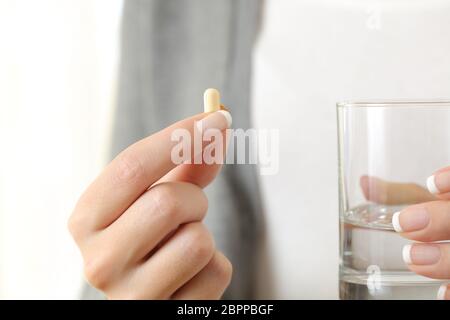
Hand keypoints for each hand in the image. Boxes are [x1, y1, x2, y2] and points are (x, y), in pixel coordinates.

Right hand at [68, 111, 231, 298]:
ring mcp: (131, 296)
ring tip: (182, 246)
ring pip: (197, 240)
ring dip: (204, 234)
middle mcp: (98, 261)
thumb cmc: (152, 239)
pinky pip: (216, 271)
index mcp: (85, 220)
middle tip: (187, 211)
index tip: (218, 117)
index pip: (132, 166)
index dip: (180, 136)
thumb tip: (218, 123)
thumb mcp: (157, 197)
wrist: (150, 297)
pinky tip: (190, 277)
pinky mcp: (165, 316)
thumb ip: (185, 162)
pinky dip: (214, 266)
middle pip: (167, 202)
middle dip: (193, 198)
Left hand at [382, 169, 449, 299]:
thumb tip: (365, 184)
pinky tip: (441, 293)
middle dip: (440, 220)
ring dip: (445, 258)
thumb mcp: (425, 202)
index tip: (432, 185)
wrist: (446, 240)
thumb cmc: (441, 219)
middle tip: (404, 223)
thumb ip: (397, 194)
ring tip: (412, 257)